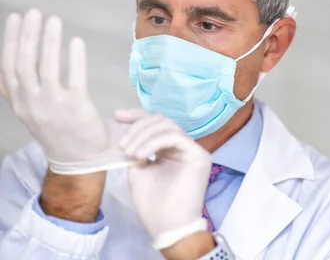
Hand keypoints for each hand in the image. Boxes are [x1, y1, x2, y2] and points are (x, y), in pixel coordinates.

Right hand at [0, 9, 129, 173]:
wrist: (80, 161)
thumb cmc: (58, 131)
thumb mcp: (30, 112)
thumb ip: (20, 91)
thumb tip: (8, 66)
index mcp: (19, 103)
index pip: (9, 66)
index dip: (10, 40)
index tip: (15, 18)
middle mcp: (31, 103)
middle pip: (24, 63)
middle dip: (27, 34)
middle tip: (34, 12)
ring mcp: (53, 106)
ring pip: (46, 68)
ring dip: (49, 41)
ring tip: (54, 21)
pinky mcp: (76, 108)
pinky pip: (74, 79)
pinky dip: (75, 59)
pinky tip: (76, 42)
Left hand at [116, 109, 212, 252]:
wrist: (166, 225)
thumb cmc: (153, 204)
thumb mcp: (138, 171)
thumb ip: (136, 150)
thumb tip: (125, 131)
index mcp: (169, 149)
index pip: (156, 124)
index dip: (137, 116)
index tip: (118, 116)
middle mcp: (182, 146)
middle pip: (161, 121)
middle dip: (137, 127)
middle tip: (122, 145)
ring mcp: (192, 149)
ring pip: (168, 125)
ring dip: (144, 135)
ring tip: (130, 152)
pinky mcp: (198, 155)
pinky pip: (175, 137)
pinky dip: (154, 142)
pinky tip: (141, 154)